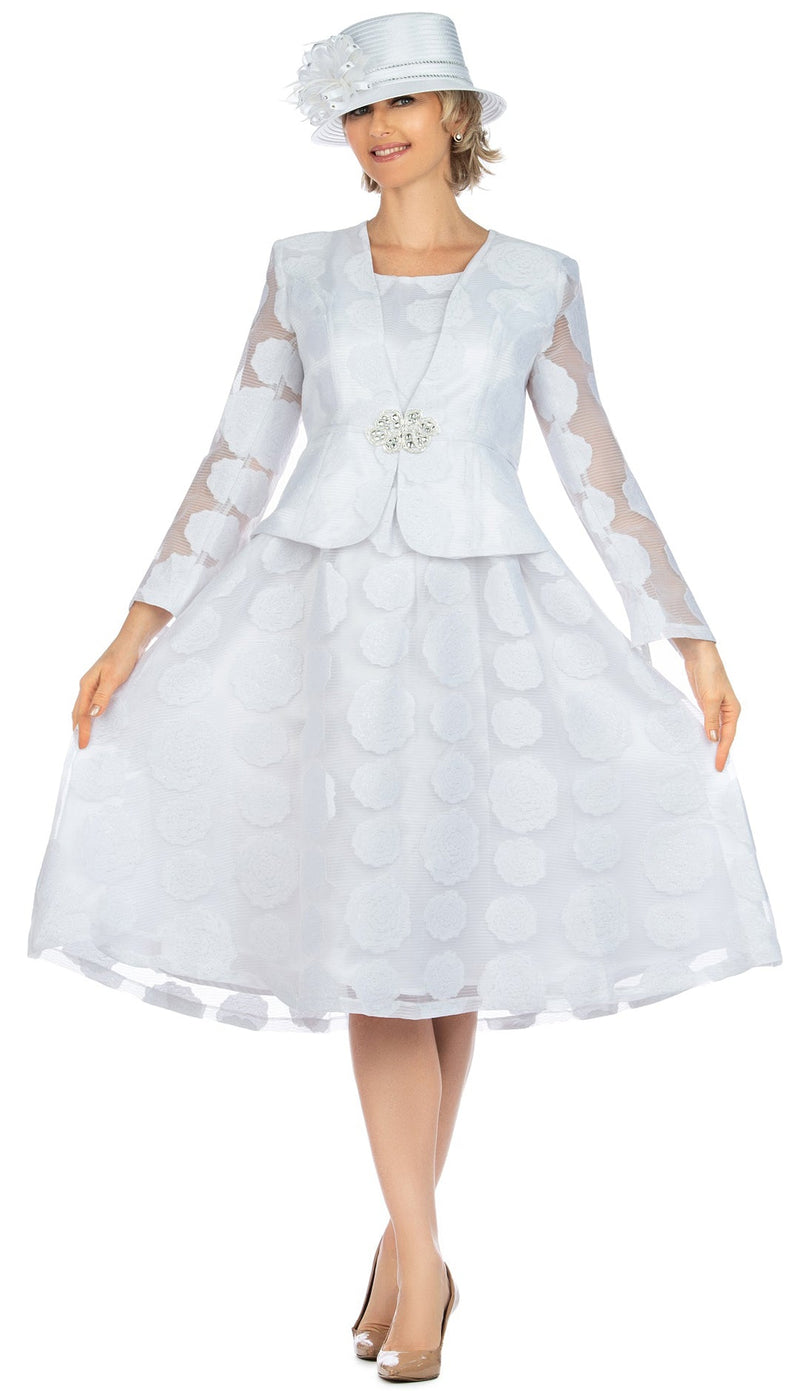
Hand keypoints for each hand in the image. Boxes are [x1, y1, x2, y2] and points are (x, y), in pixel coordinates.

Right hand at [71, 638, 141, 750]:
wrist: (133, 640)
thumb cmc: (123, 657)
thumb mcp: (113, 677)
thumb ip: (103, 696)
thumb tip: (93, 715)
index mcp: (86, 685)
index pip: (81, 714)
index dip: (82, 731)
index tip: (83, 746)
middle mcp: (88, 685)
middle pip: (78, 711)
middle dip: (77, 728)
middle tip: (80, 745)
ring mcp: (96, 684)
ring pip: (85, 707)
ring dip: (83, 722)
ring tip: (86, 736)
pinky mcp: (105, 683)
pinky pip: (95, 702)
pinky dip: (93, 714)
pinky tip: (100, 719)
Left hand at [671, 637, 739, 771]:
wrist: (700, 656)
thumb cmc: (709, 674)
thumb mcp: (709, 698)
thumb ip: (710, 719)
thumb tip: (712, 739)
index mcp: (733, 710)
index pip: (728, 737)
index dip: (723, 752)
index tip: (718, 766)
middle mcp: (726, 711)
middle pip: (724, 736)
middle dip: (719, 752)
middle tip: (713, 768)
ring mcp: (716, 708)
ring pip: (715, 731)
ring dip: (711, 744)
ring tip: (705, 759)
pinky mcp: (705, 705)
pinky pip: (706, 723)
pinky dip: (703, 733)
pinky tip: (697, 741)